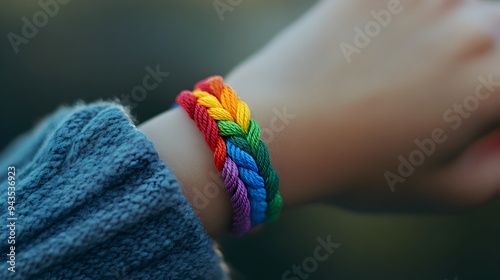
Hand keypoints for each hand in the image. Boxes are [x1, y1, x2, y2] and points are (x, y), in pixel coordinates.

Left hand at [226, 0, 499, 212]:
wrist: (278, 133)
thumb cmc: (359, 169)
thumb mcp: (448, 191)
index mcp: (495, 81)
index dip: (493, 106)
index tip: (474, 118)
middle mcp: (470, 25)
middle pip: (499, 31)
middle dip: (487, 61)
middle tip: (441, 92)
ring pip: (462, 8)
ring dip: (452, 33)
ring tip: (404, 71)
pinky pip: (415, 3)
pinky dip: (412, 18)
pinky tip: (384, 51)